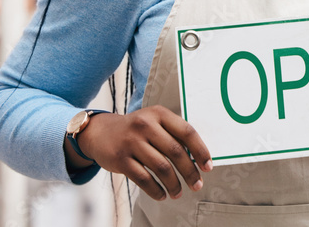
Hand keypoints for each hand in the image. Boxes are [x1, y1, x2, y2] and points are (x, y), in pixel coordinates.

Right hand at [67, 105, 212, 199]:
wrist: (100, 132)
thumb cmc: (136, 129)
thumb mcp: (154, 121)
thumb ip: (173, 134)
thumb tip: (198, 157)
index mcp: (159, 114)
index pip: (187, 132)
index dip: (200, 151)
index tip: (208, 166)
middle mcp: (145, 125)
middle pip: (175, 152)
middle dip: (189, 172)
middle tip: (197, 184)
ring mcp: (132, 142)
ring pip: (161, 168)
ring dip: (174, 184)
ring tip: (179, 192)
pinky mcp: (120, 159)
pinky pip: (144, 179)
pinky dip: (156, 190)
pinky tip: (162, 195)